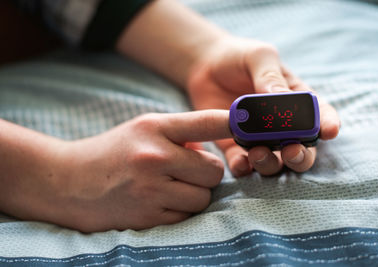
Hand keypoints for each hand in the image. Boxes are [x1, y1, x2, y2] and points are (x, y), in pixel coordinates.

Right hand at [2, 110, 230, 231]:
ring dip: (195, 194)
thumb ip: (181, 133)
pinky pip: (187, 215)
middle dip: (206, 173)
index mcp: (154, 127)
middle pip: (214, 170)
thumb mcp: (143, 129)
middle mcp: (155, 156)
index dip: (235, 122)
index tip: (253, 123)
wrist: (68, 182)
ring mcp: (151, 189)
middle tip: (186, 170)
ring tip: (171, 187)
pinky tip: (159, 201)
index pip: (207, 121)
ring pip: (204, 197)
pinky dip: (180, 210)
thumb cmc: (113, 152)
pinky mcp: (148, 216)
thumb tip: (216, 144)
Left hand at [188, 37, 339, 176]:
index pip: (320, 115)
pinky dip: (243, 168)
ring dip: (271, 164)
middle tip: (292, 152)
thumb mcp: (259, 57)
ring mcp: (258, 138)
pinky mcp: (234, 146)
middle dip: (301, 155)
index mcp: (296, 100)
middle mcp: (282, 125)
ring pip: (274, 162)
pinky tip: (240, 164)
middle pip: (301, 148)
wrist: (205, 65)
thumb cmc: (239, 57)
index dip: (328, 124)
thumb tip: (282, 98)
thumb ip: (270, 77)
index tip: (330, 131)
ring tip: (258, 154)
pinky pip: (242, 164)